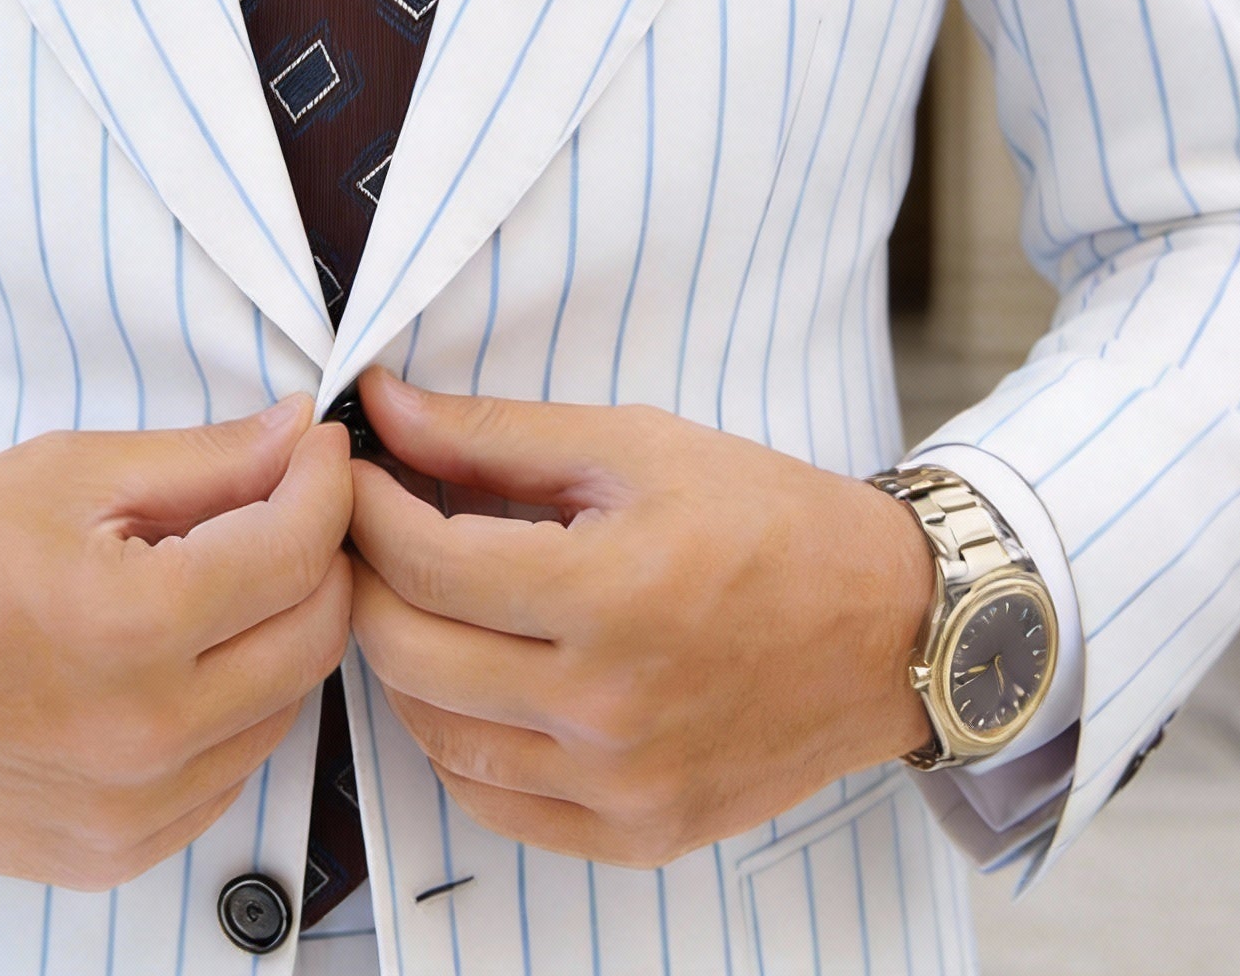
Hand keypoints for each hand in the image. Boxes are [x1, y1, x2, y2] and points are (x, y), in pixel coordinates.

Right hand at [0, 396, 352, 887]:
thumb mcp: (68, 473)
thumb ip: (204, 460)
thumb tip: (300, 435)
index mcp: (131, 626)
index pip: (297, 550)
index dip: (325, 483)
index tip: (318, 449)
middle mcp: (146, 734)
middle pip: (316, 636)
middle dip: (320, 555)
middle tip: (285, 504)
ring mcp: (136, 811)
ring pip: (286, 707)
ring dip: (280, 632)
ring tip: (220, 578)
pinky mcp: (120, 854)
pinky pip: (232, 771)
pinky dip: (234, 706)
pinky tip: (180, 657)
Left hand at [347, 370, 933, 868]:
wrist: (887, 627)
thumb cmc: (767, 520)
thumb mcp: (633, 445)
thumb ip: (494, 433)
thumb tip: (384, 406)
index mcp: (610, 593)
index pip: (425, 562)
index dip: (365, 508)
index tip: (353, 473)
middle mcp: (609, 706)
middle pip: (409, 651)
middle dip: (366, 578)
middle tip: (370, 531)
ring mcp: (621, 785)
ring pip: (436, 734)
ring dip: (402, 659)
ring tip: (418, 598)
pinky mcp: (637, 833)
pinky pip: (494, 804)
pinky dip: (457, 740)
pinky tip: (469, 679)